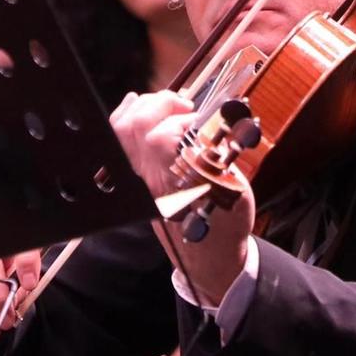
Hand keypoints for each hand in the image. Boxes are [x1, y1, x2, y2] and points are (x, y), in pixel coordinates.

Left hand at [110, 89, 252, 303]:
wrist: (207, 252)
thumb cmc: (225, 223)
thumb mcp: (237, 189)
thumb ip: (223, 153)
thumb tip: (216, 120)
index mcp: (176, 186)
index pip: (163, 139)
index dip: (182, 120)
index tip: (201, 120)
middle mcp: (150, 181)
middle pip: (137, 129)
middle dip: (161, 105)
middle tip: (185, 107)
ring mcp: (137, 178)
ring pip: (123, 130)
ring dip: (145, 106)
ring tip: (168, 105)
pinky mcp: (133, 174)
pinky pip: (118, 139)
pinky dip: (127, 114)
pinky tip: (139, 103)